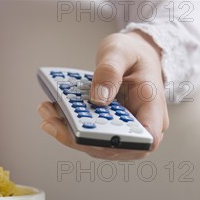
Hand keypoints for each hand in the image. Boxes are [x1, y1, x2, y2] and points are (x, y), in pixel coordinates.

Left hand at [38, 31, 169, 159]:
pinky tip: (51, 110)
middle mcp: (139, 128)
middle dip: (79, 137)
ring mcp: (121, 133)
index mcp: (153, 109)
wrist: (131, 56)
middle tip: (51, 120)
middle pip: (112, 146)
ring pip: (94, 144)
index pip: (146, 138)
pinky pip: (86, 134)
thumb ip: (110, 72)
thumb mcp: (121, 52)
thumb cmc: (132, 54)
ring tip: (46, 111)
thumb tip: (98, 99)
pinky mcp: (105, 131)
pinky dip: (67, 126)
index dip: (122, 143)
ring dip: (67, 132)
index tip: (92, 133)